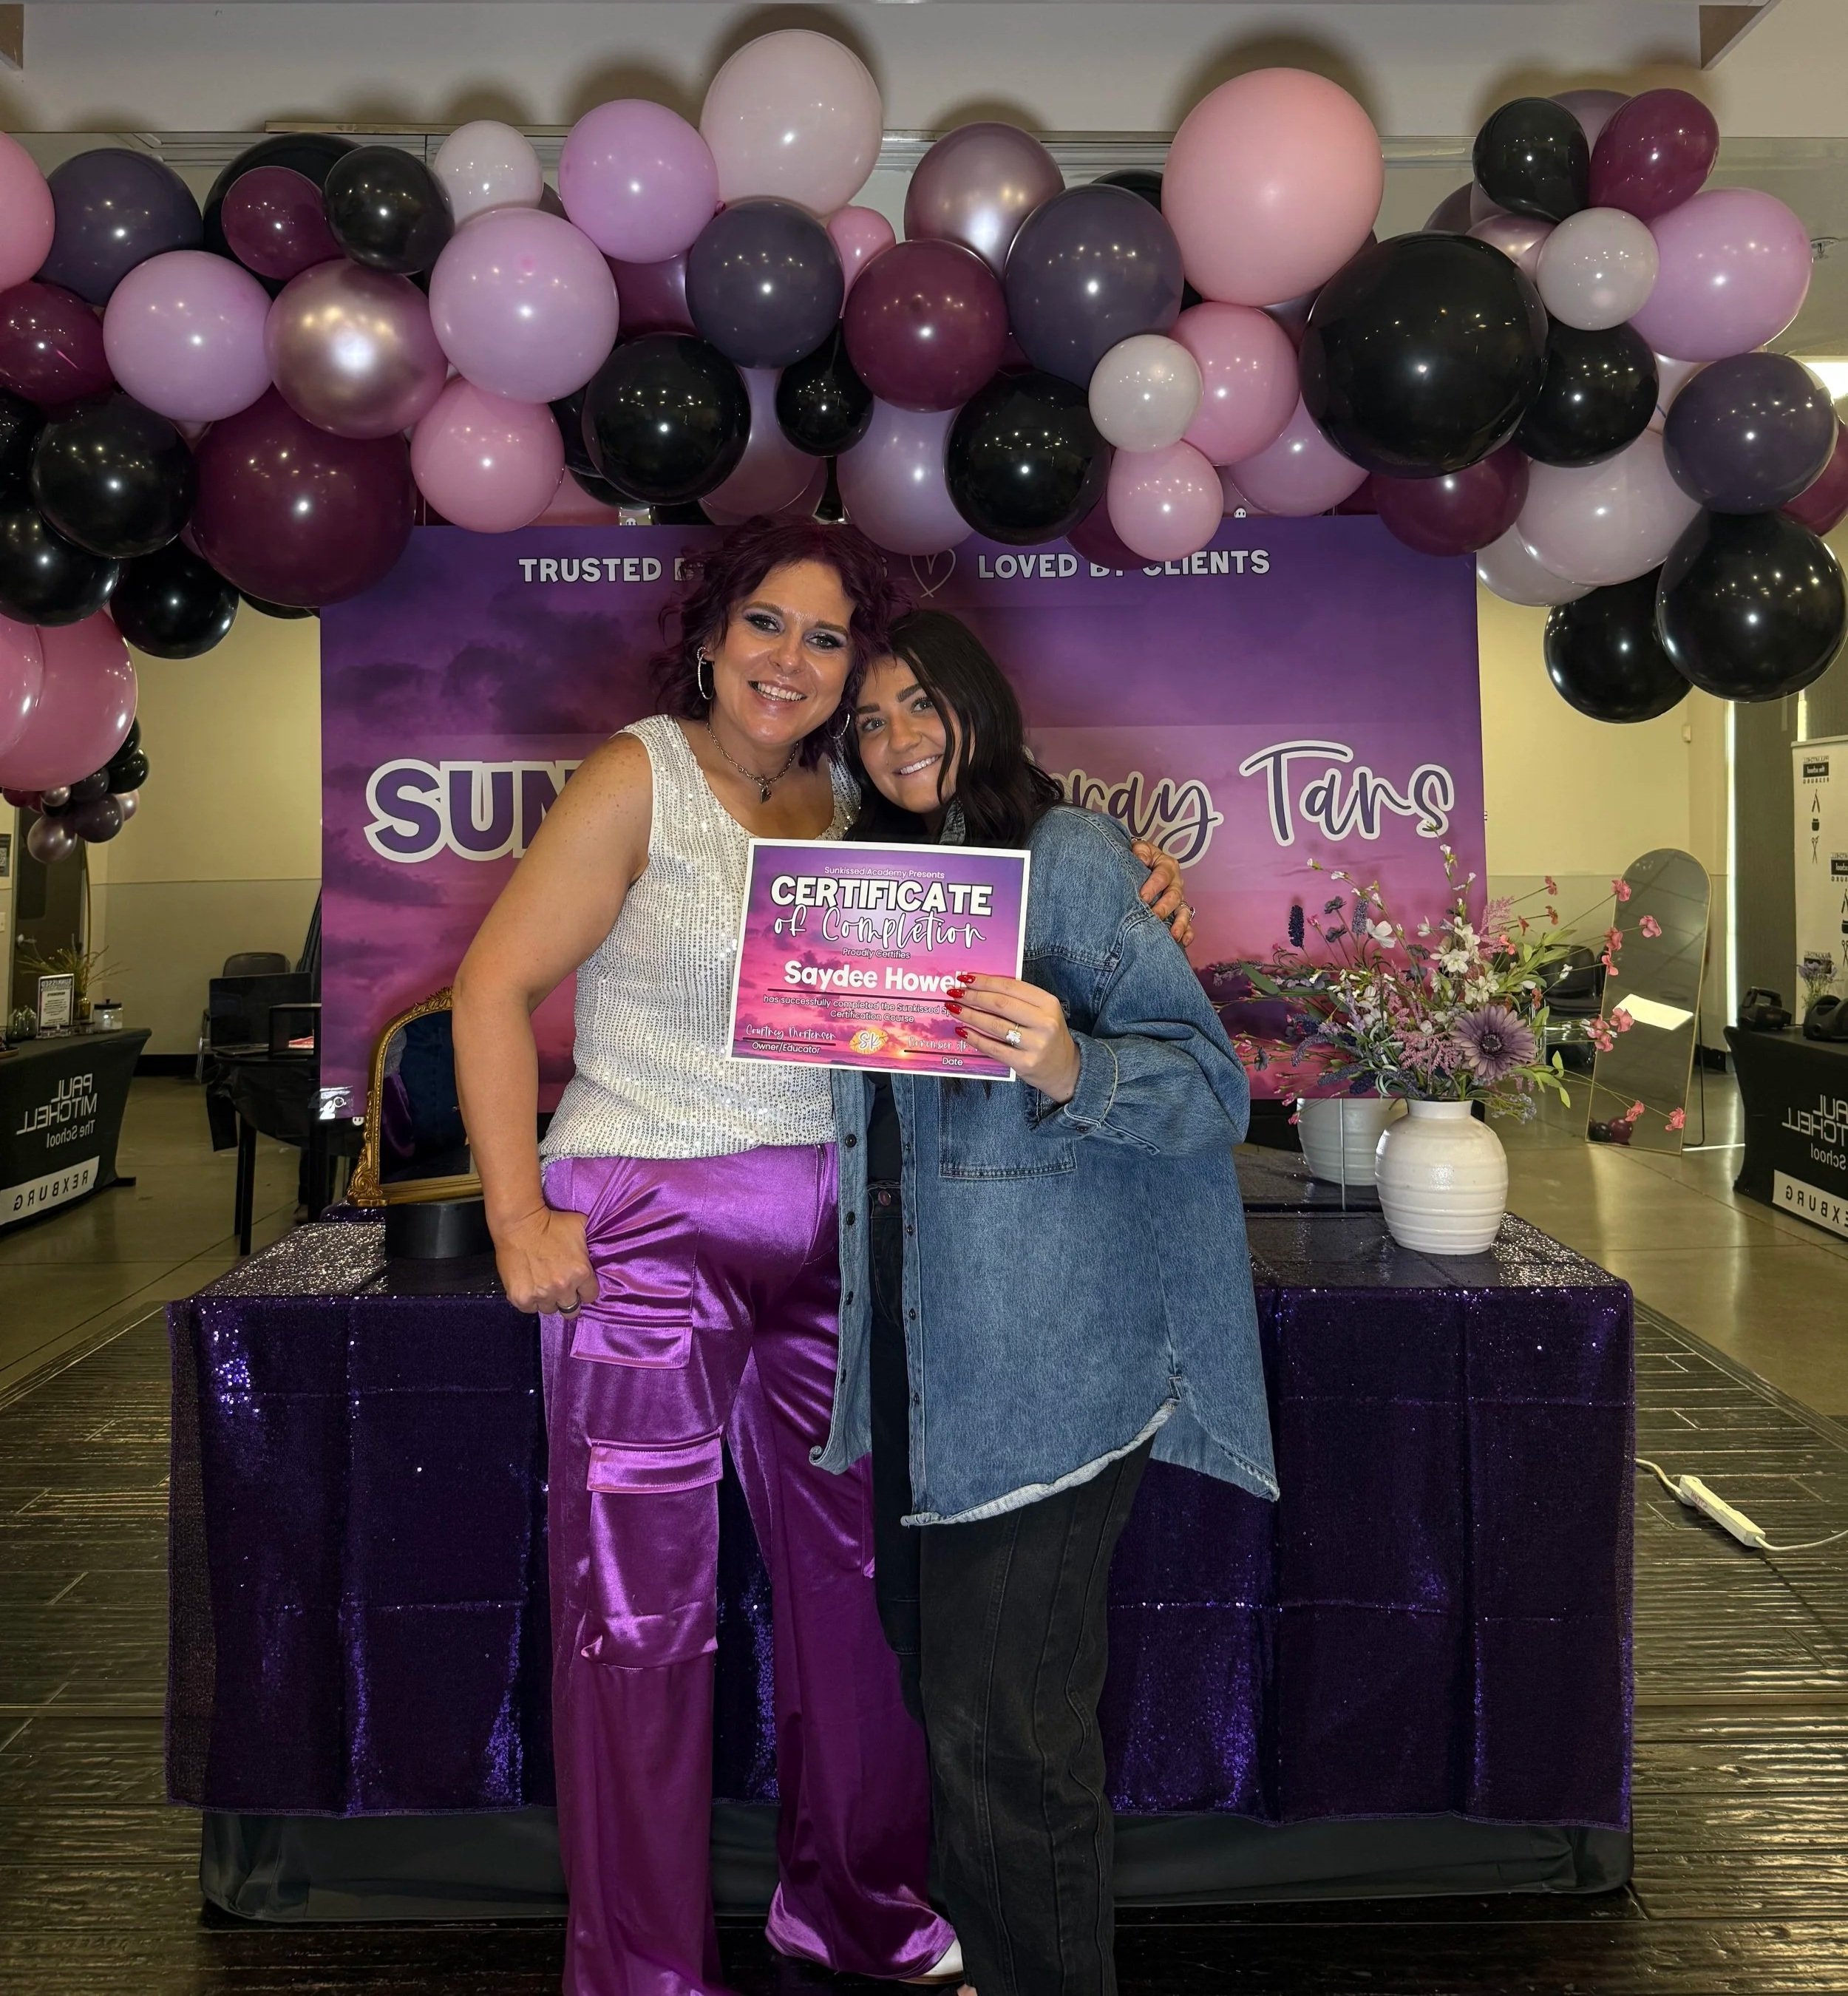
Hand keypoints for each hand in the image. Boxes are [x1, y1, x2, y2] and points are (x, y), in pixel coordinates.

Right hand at [492, 1205, 597, 1314]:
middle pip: (572, 1309)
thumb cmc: (551, 1222)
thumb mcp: (580, 1227)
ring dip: (548, 1300)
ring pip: (550, 1309)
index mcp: (581, 1273)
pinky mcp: (521, 1298)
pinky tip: (530, 1288)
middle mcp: (563, 1287)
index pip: (590, 1295)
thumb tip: (599, 1246)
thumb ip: (591, 1243)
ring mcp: (541, 1294)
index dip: (585, 1291)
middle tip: (561, 1289)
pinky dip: (530, 1301)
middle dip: (568, 1299)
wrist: (519, 1223)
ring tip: (543, 1286)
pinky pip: (530, 1308)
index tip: (579, 1286)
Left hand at [947, 974, 1081, 1101]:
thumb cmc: (1047, 1034)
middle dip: (973, 997)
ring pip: (995, 1025)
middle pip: (1000, 1004)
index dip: (985, 981)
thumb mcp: (1042, 1011)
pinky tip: (962, 1031)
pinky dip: (975, 1038)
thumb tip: (979, 987)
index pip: (1011, 987)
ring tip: (953, 1009)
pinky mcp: (1025, 1063)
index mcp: (1048, 1003)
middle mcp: (1045, 1022)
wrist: (1065, 1068)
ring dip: (969, 1015)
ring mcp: (1036, 1044)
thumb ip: (1018, 999)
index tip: (965, 977)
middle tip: (954, 993)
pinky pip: (994, 1048)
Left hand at [1132, 839, 1193, 947]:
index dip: (1153, 886)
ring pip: (1183, 911)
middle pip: (1173, 896)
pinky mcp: (1178, 912)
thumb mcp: (1139, 848)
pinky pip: (1187, 924)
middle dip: (1164, 908)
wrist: (1142, 863)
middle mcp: (1176, 883)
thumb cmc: (1140, 857)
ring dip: (1179, 924)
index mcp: (1167, 866)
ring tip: (1173, 935)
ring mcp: (1178, 899)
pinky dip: (1187, 933)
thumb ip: (1140, 852)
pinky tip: (1183, 942)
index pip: (1162, 876)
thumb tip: (1140, 859)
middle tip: (1154, 917)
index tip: (1142, 897)